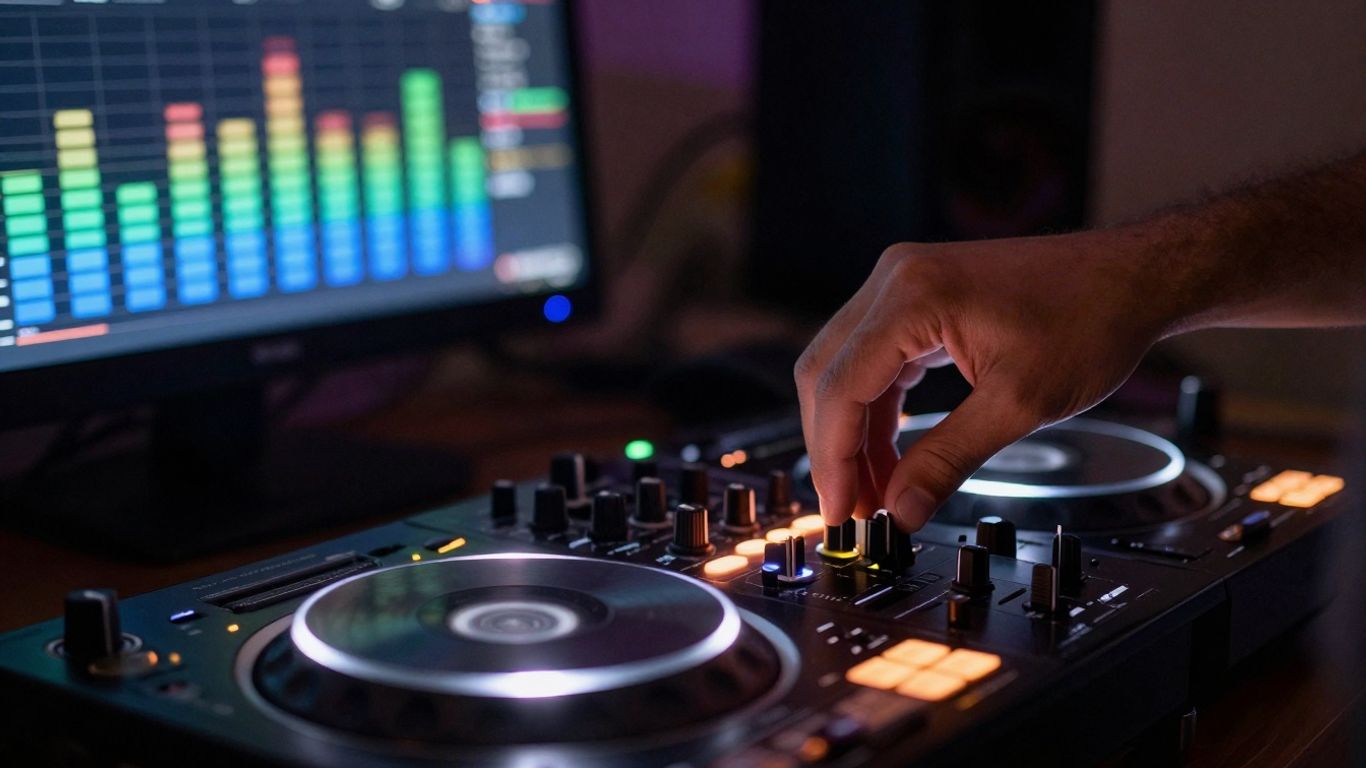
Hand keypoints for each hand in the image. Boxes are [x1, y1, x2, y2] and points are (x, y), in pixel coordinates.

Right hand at [794, 230, 1173, 530]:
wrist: (1132, 276)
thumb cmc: (1090, 320)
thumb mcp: (1018, 405)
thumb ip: (949, 460)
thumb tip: (902, 510)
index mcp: (912, 296)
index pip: (840, 385)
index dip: (833, 456)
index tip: (841, 509)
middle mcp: (895, 280)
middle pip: (827, 373)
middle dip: (834, 447)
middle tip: (852, 507)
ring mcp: (903, 283)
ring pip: (843, 367)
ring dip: (852, 430)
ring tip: (873, 489)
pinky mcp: (917, 296)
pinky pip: (873, 356)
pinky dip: (874, 406)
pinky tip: (888, 450)